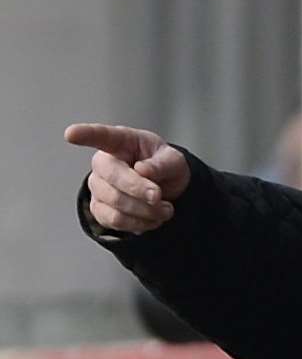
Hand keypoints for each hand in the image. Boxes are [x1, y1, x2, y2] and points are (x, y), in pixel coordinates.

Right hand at [64, 123, 190, 234]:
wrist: (165, 190)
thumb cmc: (163, 167)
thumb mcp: (174, 160)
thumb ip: (162, 164)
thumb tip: (142, 170)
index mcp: (120, 142)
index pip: (100, 135)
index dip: (85, 134)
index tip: (71, 134)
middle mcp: (103, 163)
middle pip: (113, 179)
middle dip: (140, 192)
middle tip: (160, 197)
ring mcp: (98, 186)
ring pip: (116, 204)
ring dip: (146, 211)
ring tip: (165, 209)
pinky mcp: (100, 209)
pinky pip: (115, 221)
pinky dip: (140, 224)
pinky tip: (152, 218)